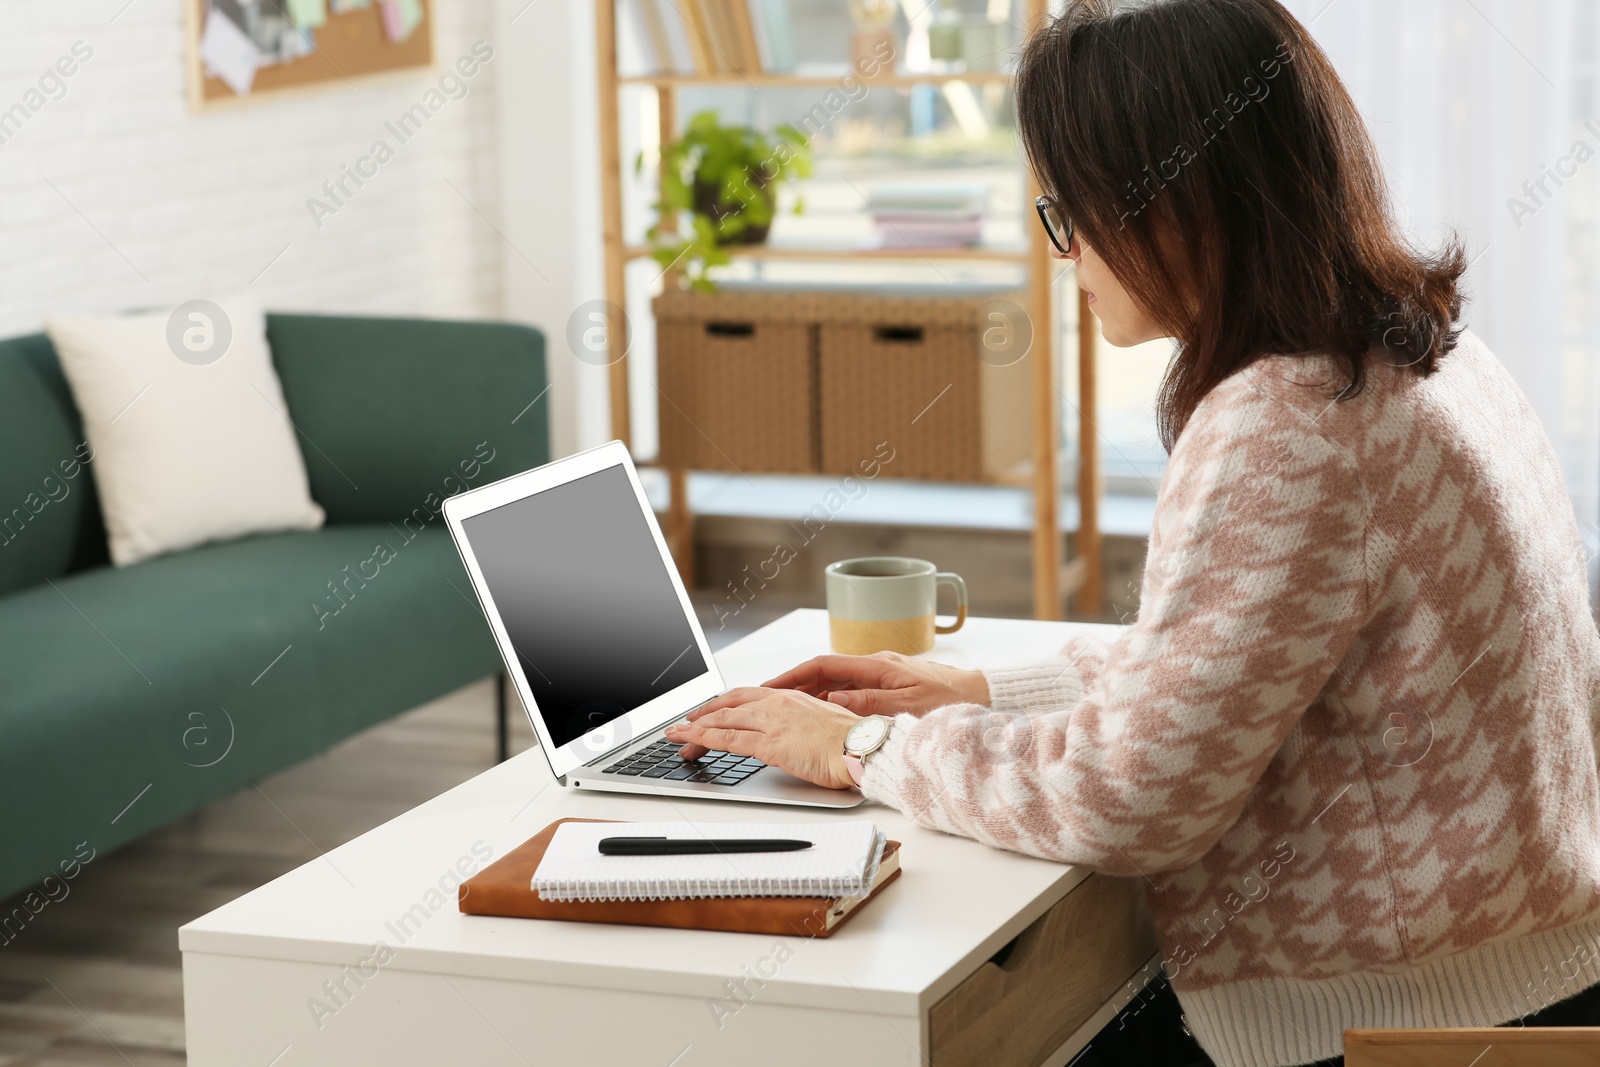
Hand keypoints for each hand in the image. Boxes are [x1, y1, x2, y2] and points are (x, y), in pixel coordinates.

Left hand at [664, 688, 858, 789]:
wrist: (865, 747)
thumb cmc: (853, 741)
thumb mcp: (823, 724)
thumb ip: (803, 725)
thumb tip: (794, 735)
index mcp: (791, 697)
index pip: (747, 695)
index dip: (723, 703)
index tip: (709, 712)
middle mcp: (778, 704)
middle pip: (729, 704)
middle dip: (703, 715)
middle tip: (685, 726)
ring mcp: (772, 722)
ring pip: (722, 720)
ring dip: (694, 728)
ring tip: (675, 736)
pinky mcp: (770, 743)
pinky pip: (728, 739)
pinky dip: (704, 739)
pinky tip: (690, 742)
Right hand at [761, 651, 989, 717]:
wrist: (982, 695)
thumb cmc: (950, 701)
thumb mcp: (906, 707)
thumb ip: (867, 703)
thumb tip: (831, 701)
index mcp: (877, 665)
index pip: (822, 664)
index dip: (792, 674)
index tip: (769, 686)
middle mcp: (876, 665)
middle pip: (824, 672)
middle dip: (794, 684)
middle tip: (767, 699)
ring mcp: (883, 674)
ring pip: (837, 682)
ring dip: (812, 693)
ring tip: (787, 708)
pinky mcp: (891, 685)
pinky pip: (852, 690)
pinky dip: (833, 699)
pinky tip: (824, 714)